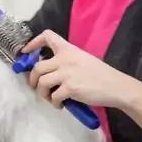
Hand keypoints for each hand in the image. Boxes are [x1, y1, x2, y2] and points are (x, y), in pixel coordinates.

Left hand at [21, 29, 141, 109]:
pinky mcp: (70, 89)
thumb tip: (48, 69)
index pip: (48, 36)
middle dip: (32, 79)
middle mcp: (65, 59)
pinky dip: (54, 103)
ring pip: (41, 83)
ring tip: (50, 98)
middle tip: (36, 86)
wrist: (116, 86)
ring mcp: (67, 74)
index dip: (33, 43)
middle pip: (37, 67)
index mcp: (69, 49)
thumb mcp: (83, 59)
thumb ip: (66, 60)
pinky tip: (61, 105)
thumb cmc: (101, 74)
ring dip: (42, 93)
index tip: (25, 52)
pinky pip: (53, 96)